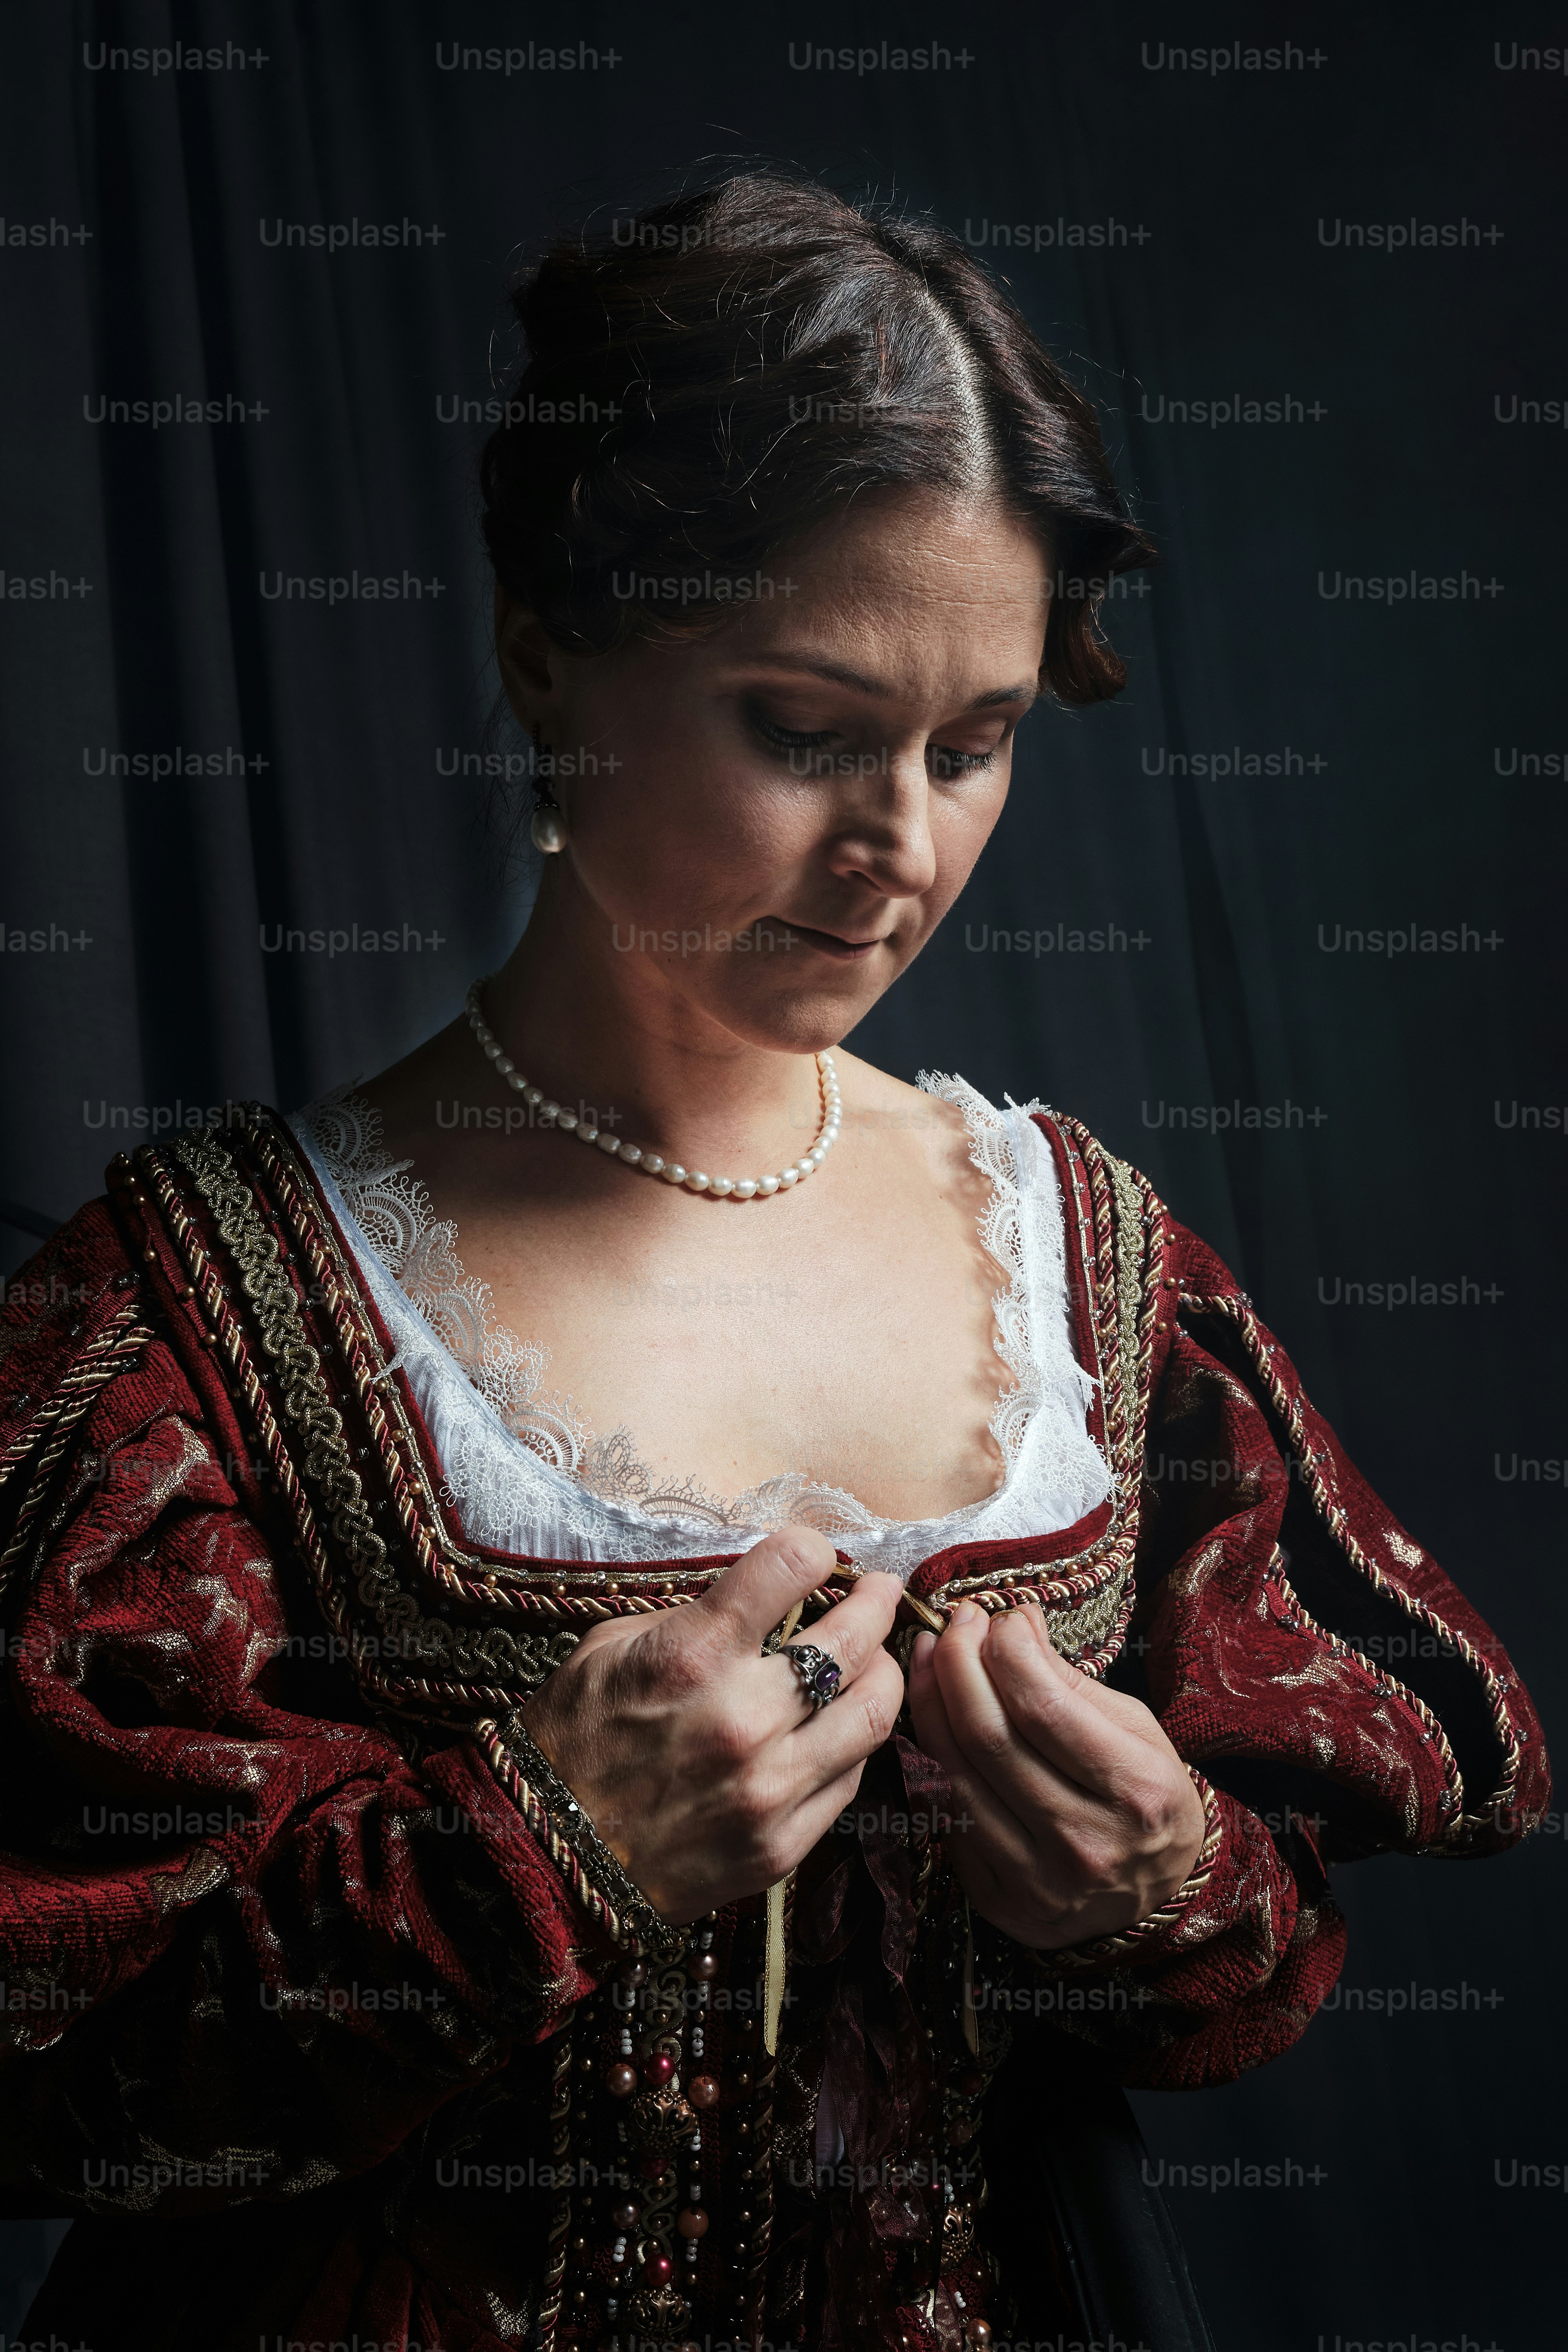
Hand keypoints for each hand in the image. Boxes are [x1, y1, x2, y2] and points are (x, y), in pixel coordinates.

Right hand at [522, 1526, 904, 1922]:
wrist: (548, 1857)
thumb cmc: (572, 1742)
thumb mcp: (610, 1648)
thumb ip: (693, 1617)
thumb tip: (759, 1598)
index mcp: (692, 1656)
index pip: (789, 1568)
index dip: (814, 1550)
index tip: (818, 1557)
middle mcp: (740, 1720)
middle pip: (854, 1641)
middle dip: (876, 1604)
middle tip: (880, 1593)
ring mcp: (767, 1789)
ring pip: (874, 1715)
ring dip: (884, 1673)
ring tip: (876, 1657)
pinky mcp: (780, 1846)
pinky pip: (849, 1781)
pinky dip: (852, 1743)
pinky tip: (840, 1726)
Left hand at [908, 1599, 1207, 1948]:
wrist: (1156, 1893)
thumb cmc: (1146, 1795)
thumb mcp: (1134, 1728)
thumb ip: (1069, 1679)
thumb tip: (1015, 1621)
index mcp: (1135, 1791)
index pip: (1044, 1707)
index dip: (1008, 1650)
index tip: (999, 1618)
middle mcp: (1085, 1842)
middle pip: (990, 1738)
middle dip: (959, 1665)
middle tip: (953, 1626)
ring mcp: (1038, 1880)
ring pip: (956, 1775)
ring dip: (931, 1703)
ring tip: (930, 1656)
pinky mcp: (998, 1900)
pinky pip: (947, 1814)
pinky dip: (933, 1756)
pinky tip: (933, 1717)